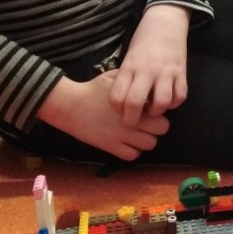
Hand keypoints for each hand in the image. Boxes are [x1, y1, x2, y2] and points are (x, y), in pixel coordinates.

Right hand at [37, 73, 168, 160]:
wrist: (71, 105)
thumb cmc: (93, 89)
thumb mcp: (115, 77)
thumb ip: (132, 80)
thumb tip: (145, 80)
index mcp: (134, 103)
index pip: (161, 111)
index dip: (159, 111)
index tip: (151, 110)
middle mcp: (132, 120)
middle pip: (161, 129)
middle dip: (158, 126)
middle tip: (148, 123)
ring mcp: (122, 136)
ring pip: (150, 144)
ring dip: (146, 140)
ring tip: (138, 134)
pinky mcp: (111, 147)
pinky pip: (132, 155)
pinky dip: (133, 151)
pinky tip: (127, 143)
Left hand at [110, 4, 190, 126]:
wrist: (165, 22)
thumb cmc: (143, 41)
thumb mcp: (129, 57)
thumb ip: (126, 77)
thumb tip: (124, 102)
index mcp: (129, 67)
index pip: (117, 97)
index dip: (117, 110)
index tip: (120, 110)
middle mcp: (146, 70)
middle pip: (135, 103)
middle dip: (132, 120)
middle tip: (133, 122)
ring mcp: (165, 72)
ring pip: (161, 103)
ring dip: (156, 112)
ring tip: (153, 109)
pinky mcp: (182, 72)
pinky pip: (180, 97)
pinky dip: (174, 103)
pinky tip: (169, 100)